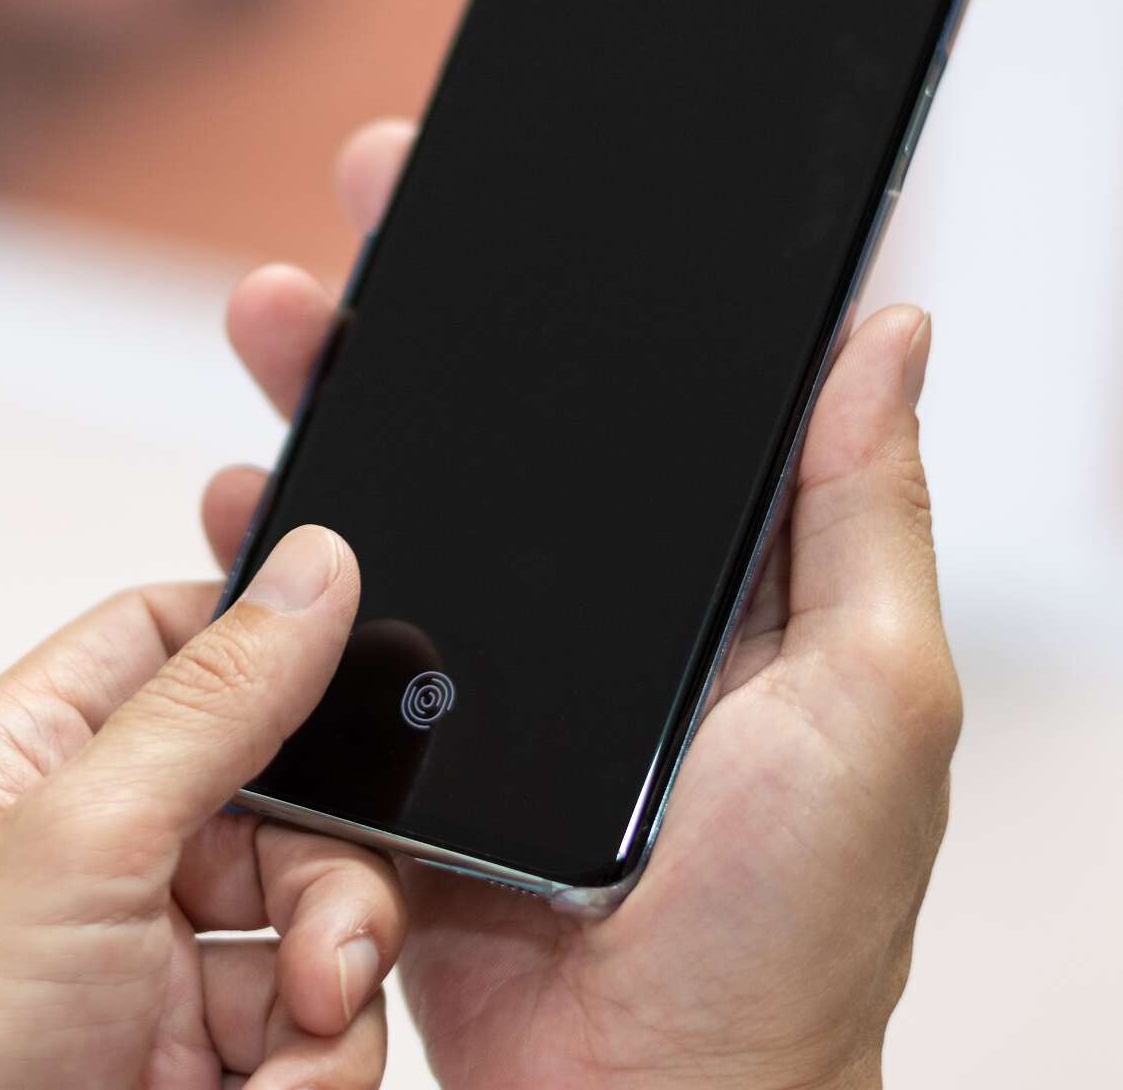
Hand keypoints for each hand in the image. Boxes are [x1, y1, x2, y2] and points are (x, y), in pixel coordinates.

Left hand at [0, 526, 406, 1089]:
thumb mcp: (78, 842)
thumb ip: (210, 704)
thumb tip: (312, 575)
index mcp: (35, 756)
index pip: (173, 640)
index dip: (272, 648)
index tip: (363, 672)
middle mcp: (95, 845)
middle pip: (282, 796)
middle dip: (328, 880)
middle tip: (321, 951)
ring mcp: (145, 954)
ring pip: (316, 919)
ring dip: (326, 989)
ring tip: (282, 1052)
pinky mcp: (188, 1052)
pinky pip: (309, 1025)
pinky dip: (311, 1068)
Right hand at [201, 121, 960, 1089]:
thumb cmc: (787, 930)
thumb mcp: (873, 699)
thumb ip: (864, 515)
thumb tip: (885, 336)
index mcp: (713, 586)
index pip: (636, 401)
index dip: (575, 290)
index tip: (512, 192)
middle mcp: (598, 619)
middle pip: (493, 433)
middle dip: (422, 316)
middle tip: (366, 208)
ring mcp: (493, 682)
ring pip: (394, 513)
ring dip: (329, 414)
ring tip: (275, 330)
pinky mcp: (406, 755)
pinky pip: (322, 636)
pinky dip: (274, 569)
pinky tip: (237, 508)